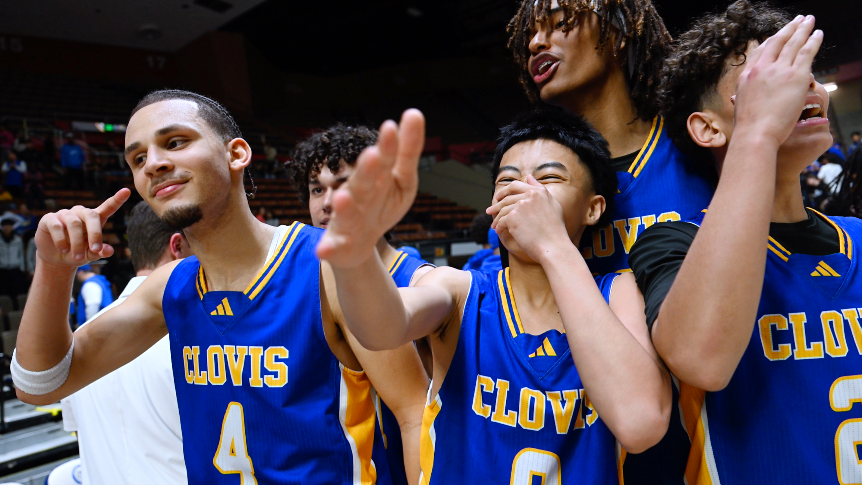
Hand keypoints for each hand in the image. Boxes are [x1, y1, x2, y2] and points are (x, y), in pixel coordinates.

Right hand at [35, 188, 130, 267]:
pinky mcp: (49, 219)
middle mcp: (80, 213)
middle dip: (95, 234)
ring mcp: (64, 214)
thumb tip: (109, 250)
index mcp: (95, 219)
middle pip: (91, 215)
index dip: (117, 199)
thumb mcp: (90, 255)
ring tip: (77, 257)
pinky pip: (57, 226)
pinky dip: (61, 240)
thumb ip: (100, 252)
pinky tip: (63, 250)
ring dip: (77, 242)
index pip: (108, 207)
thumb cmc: (78, 253)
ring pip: (74, 223)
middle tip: (95, 250)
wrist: (56, 258)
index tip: (127, 191)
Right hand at [317, 109, 424, 267]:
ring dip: (344, 206)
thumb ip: (407, 150)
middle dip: (367, 170)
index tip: (391, 127)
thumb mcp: (402, 180)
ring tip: (342, 198)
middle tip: (373, 155)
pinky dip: (327, 248)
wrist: (358, 244)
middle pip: (364, 182)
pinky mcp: (338, 244)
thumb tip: (414, 112)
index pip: (386, 160)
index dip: (389, 146)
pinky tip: (323, 250)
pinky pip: (333, 246)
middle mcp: (359, 195)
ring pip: (346, 213)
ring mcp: (346, 220)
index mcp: (377, 178)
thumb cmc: (381, 205)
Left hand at [486, 175, 570, 263]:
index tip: (498, 197)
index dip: (504, 190)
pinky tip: (498, 231)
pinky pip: (501, 221)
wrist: (553, 246)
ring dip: (496, 218)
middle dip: (496, 205)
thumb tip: (529, 177)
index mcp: (538, 191)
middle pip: (506, 198)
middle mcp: (529, 196)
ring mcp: (520, 206)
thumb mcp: (553, 204)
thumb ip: (540, 189)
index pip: (515, 185)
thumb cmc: (555, 229)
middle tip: (489, 211)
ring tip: (494, 225)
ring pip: (502, 210)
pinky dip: (498, 226)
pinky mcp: (513, 217)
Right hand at [734, 15, 822, 147]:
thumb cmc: (748, 128)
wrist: (755, 134)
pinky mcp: (795, 75)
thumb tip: (744, 97)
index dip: (770, 41)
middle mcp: (761, 69)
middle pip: (776, 42)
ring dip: (802, 29)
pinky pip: (806, 52)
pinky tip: (818, 33)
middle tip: (796, 21)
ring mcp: (778, 70)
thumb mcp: (740, 106)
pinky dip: (813, 40)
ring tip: (809, 21)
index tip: (777, 36)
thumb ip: (745, 95)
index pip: (760, 52)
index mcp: (747, 76)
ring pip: (793, 43)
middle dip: (788, 29)